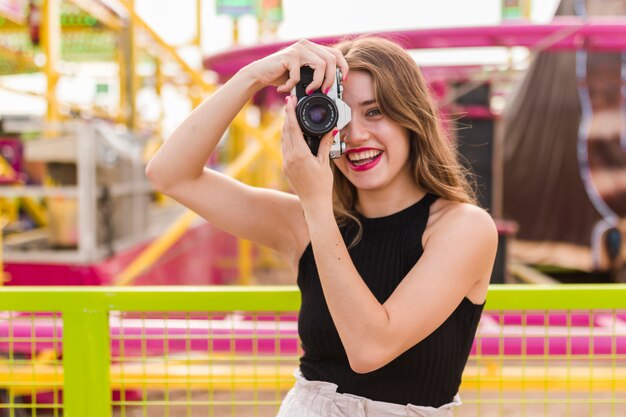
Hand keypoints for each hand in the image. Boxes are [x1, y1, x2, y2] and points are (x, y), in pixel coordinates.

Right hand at [245, 39, 348, 93]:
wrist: (260, 74)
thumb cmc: (281, 75)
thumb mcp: (303, 74)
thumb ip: (316, 74)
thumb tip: (333, 87)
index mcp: (312, 47)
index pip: (335, 53)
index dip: (343, 67)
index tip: (342, 81)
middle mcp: (306, 44)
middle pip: (331, 59)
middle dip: (331, 79)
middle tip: (325, 91)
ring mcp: (298, 48)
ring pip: (320, 65)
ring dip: (317, 83)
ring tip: (308, 92)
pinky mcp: (289, 56)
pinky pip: (299, 75)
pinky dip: (292, 86)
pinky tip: (284, 88)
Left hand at [282, 95, 336, 210]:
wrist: (313, 204)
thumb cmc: (322, 185)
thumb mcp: (325, 163)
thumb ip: (325, 144)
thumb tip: (331, 129)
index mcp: (300, 154)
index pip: (293, 128)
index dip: (290, 113)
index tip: (290, 101)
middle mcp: (289, 157)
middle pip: (285, 131)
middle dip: (287, 116)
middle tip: (291, 104)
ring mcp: (286, 163)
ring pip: (283, 139)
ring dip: (286, 127)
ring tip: (291, 116)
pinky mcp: (285, 168)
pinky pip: (284, 148)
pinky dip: (287, 138)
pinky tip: (292, 134)